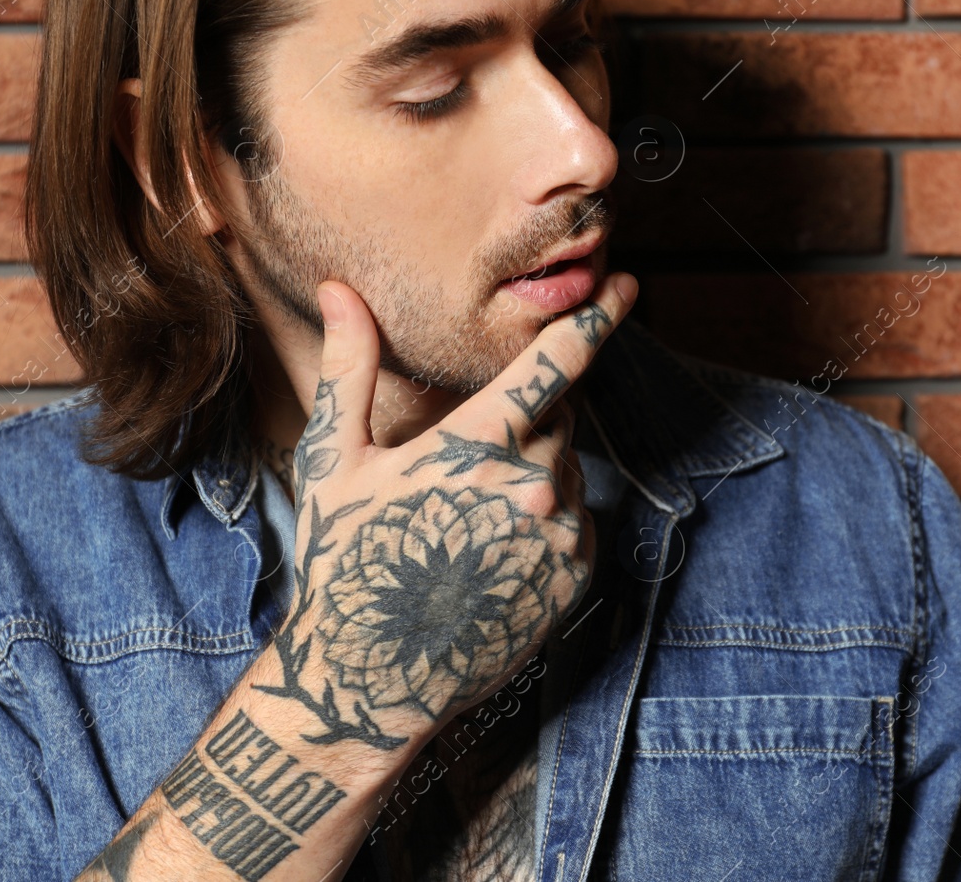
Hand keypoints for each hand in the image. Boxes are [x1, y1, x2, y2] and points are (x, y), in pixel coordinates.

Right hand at [249, 271, 639, 753]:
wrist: (374, 676)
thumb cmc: (347, 560)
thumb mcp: (337, 459)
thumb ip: (349, 367)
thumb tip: (337, 289)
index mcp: (479, 444)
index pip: (556, 362)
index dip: (595, 317)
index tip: (624, 285)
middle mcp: (534, 484)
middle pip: (557, 416)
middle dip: (524, 419)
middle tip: (465, 462)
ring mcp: (561, 534)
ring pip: (566, 468)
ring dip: (533, 471)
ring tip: (467, 518)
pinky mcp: (576, 576)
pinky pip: (576, 517)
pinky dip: (546, 517)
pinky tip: (492, 548)